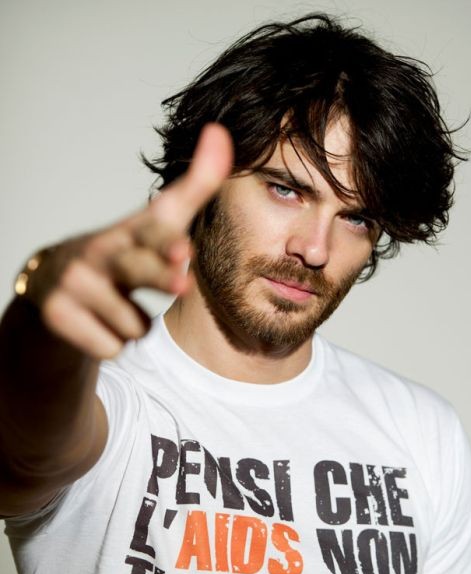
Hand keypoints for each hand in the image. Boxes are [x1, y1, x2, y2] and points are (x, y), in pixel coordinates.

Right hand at [23, 123, 232, 358]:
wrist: (52, 288)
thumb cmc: (120, 254)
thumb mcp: (156, 222)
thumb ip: (194, 186)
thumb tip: (220, 132)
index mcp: (129, 229)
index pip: (152, 228)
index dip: (166, 237)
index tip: (183, 243)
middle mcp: (99, 250)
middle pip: (138, 269)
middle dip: (161, 275)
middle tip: (181, 282)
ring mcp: (74, 282)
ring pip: (134, 326)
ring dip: (134, 325)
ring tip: (115, 307)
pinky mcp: (55, 314)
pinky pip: (112, 348)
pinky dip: (111, 344)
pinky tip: (97, 325)